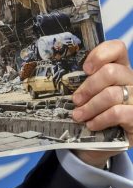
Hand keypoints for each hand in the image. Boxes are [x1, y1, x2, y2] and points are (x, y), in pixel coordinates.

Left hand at [71, 40, 132, 168]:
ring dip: (90, 106)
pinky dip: (100, 119)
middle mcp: (132, 80)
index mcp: (120, 68)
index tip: (85, 69)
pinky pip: (117, 113)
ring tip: (78, 115)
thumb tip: (61, 73)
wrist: (107, 139)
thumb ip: (84, 80)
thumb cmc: (95, 110)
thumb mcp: (90, 92)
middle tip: (75, 99)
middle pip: (111, 72)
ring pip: (112, 94)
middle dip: (88, 86)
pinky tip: (91, 124)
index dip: (100, 54)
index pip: (117, 48)